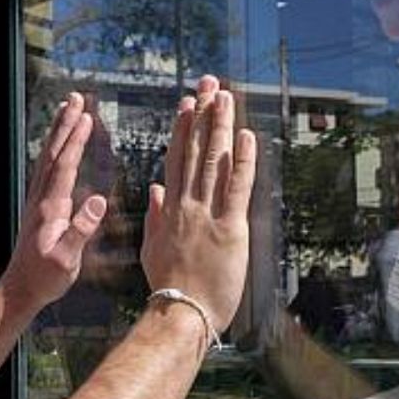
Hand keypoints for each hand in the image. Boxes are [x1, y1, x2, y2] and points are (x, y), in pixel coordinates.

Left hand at [0, 93, 107, 312]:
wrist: (21, 289)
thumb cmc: (45, 278)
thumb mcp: (67, 259)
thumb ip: (81, 230)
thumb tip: (98, 200)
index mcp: (50, 207)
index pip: (64, 164)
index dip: (75, 138)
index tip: (85, 115)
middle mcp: (41, 198)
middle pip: (53, 152)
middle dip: (65, 123)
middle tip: (74, 98)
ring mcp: (38, 201)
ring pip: (47, 157)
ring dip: (58, 132)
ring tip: (67, 111)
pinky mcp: (38, 207)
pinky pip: (47, 169)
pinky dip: (54, 150)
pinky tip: (59, 145)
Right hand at [141, 75, 257, 331]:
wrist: (181, 314)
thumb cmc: (168, 288)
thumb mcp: (152, 249)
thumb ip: (154, 217)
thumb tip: (155, 189)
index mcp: (169, 210)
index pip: (177, 159)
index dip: (183, 128)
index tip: (188, 103)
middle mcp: (186, 205)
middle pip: (195, 151)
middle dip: (203, 114)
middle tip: (209, 84)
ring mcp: (208, 215)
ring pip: (215, 161)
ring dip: (221, 127)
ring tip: (225, 97)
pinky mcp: (230, 228)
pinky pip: (237, 188)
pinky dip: (243, 160)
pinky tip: (246, 136)